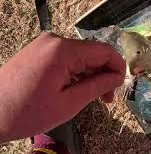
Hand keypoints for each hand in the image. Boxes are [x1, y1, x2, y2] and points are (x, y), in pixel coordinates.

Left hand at [0, 33, 125, 142]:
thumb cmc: (27, 112)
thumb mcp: (69, 103)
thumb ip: (98, 86)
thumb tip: (118, 77)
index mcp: (63, 50)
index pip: (104, 51)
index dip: (118, 67)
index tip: (121, 87)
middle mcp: (54, 40)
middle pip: (92, 53)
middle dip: (104, 74)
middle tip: (107, 99)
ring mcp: (45, 45)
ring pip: (81, 57)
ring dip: (90, 75)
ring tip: (92, 97)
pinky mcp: (39, 51)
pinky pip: (67, 58)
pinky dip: (76, 73)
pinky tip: (76, 89)